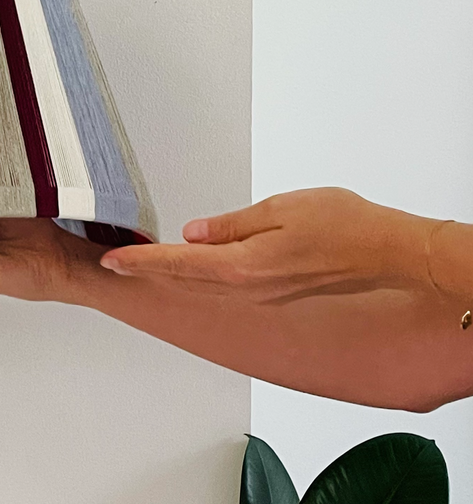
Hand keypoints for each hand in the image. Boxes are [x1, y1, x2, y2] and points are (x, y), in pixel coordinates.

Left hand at [99, 187, 439, 304]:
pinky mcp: (275, 292)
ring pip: (203, 284)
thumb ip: (233, 224)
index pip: (177, 264)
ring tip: (141, 264)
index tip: (111, 261)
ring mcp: (262, 294)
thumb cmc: (349, 229)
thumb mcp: (283, 209)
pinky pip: (226, 285)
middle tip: (115, 262)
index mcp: (243, 266)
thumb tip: (195, 232)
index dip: (139, 262)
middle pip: (184, 280)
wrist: (393, 257)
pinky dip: (201, 276)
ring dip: (171, 275)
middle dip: (147, 271)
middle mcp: (248, 287)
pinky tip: (193, 268)